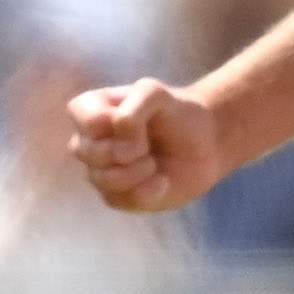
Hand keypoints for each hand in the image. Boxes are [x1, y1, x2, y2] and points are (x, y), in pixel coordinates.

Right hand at [68, 78, 223, 213]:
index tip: (142, 120)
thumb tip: (118, 132)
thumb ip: (135, 103)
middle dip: (128, 150)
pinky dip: (147, 191)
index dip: (118, 124)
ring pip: (103, 179)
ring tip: (154, 162)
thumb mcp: (157, 93)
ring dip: (138, 171)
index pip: (88, 121)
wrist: (205, 144)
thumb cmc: (176, 113)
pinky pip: (119, 200)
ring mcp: (100, 171)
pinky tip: (162, 181)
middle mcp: (88, 142)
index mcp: (89, 111)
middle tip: (149, 144)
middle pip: (89, 153)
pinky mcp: (116, 196)